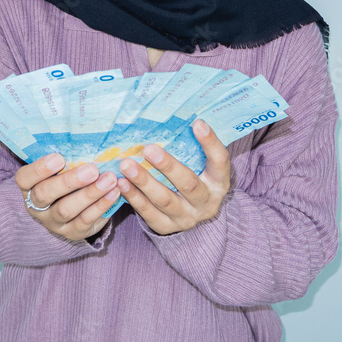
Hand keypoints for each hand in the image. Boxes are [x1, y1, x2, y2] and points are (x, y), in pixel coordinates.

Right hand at [14, 154, 119, 241]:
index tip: (59, 157)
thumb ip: (65, 155)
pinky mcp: (72, 232)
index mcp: (28, 186)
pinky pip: (85, 221)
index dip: (40, 169)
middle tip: (92, 169)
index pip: (25, 178)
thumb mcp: (58, 167)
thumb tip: (85, 134)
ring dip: (90, 194)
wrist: (72, 207)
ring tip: (109, 179)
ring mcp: (53, 222)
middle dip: (69, 181)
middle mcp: (36, 206)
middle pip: (45, 195)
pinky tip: (114, 193)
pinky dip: (101, 206)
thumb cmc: (64, 176)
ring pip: (66, 210)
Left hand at [116, 119, 230, 234]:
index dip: (210, 143)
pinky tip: (121, 183)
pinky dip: (133, 197)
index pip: (219, 161)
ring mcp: (187, 217)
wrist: (190, 214)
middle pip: (188, 184)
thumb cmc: (193, 178)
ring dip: (144, 182)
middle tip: (148, 148)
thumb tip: (172, 115)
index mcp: (218, 182)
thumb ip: (191, 147)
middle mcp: (206, 202)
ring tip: (126, 165)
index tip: (197, 123)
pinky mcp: (167, 227)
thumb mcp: (200, 166)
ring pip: (165, 200)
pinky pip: (148, 212)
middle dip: (167, 166)